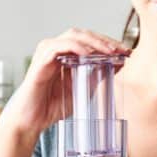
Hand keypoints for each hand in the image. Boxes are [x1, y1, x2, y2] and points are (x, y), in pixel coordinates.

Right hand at [0, 29, 129, 138]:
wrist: (31, 122)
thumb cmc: (51, 109)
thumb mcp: (82, 92)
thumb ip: (97, 78)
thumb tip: (118, 65)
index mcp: (65, 55)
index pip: (89, 41)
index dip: (108, 43)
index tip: (125, 52)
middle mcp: (55, 50)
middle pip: (83, 34)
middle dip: (104, 40)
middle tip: (121, 50)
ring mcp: (46, 53)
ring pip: (73, 36)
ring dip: (93, 42)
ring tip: (109, 51)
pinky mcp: (40, 60)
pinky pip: (59, 46)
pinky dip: (75, 48)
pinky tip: (88, 54)